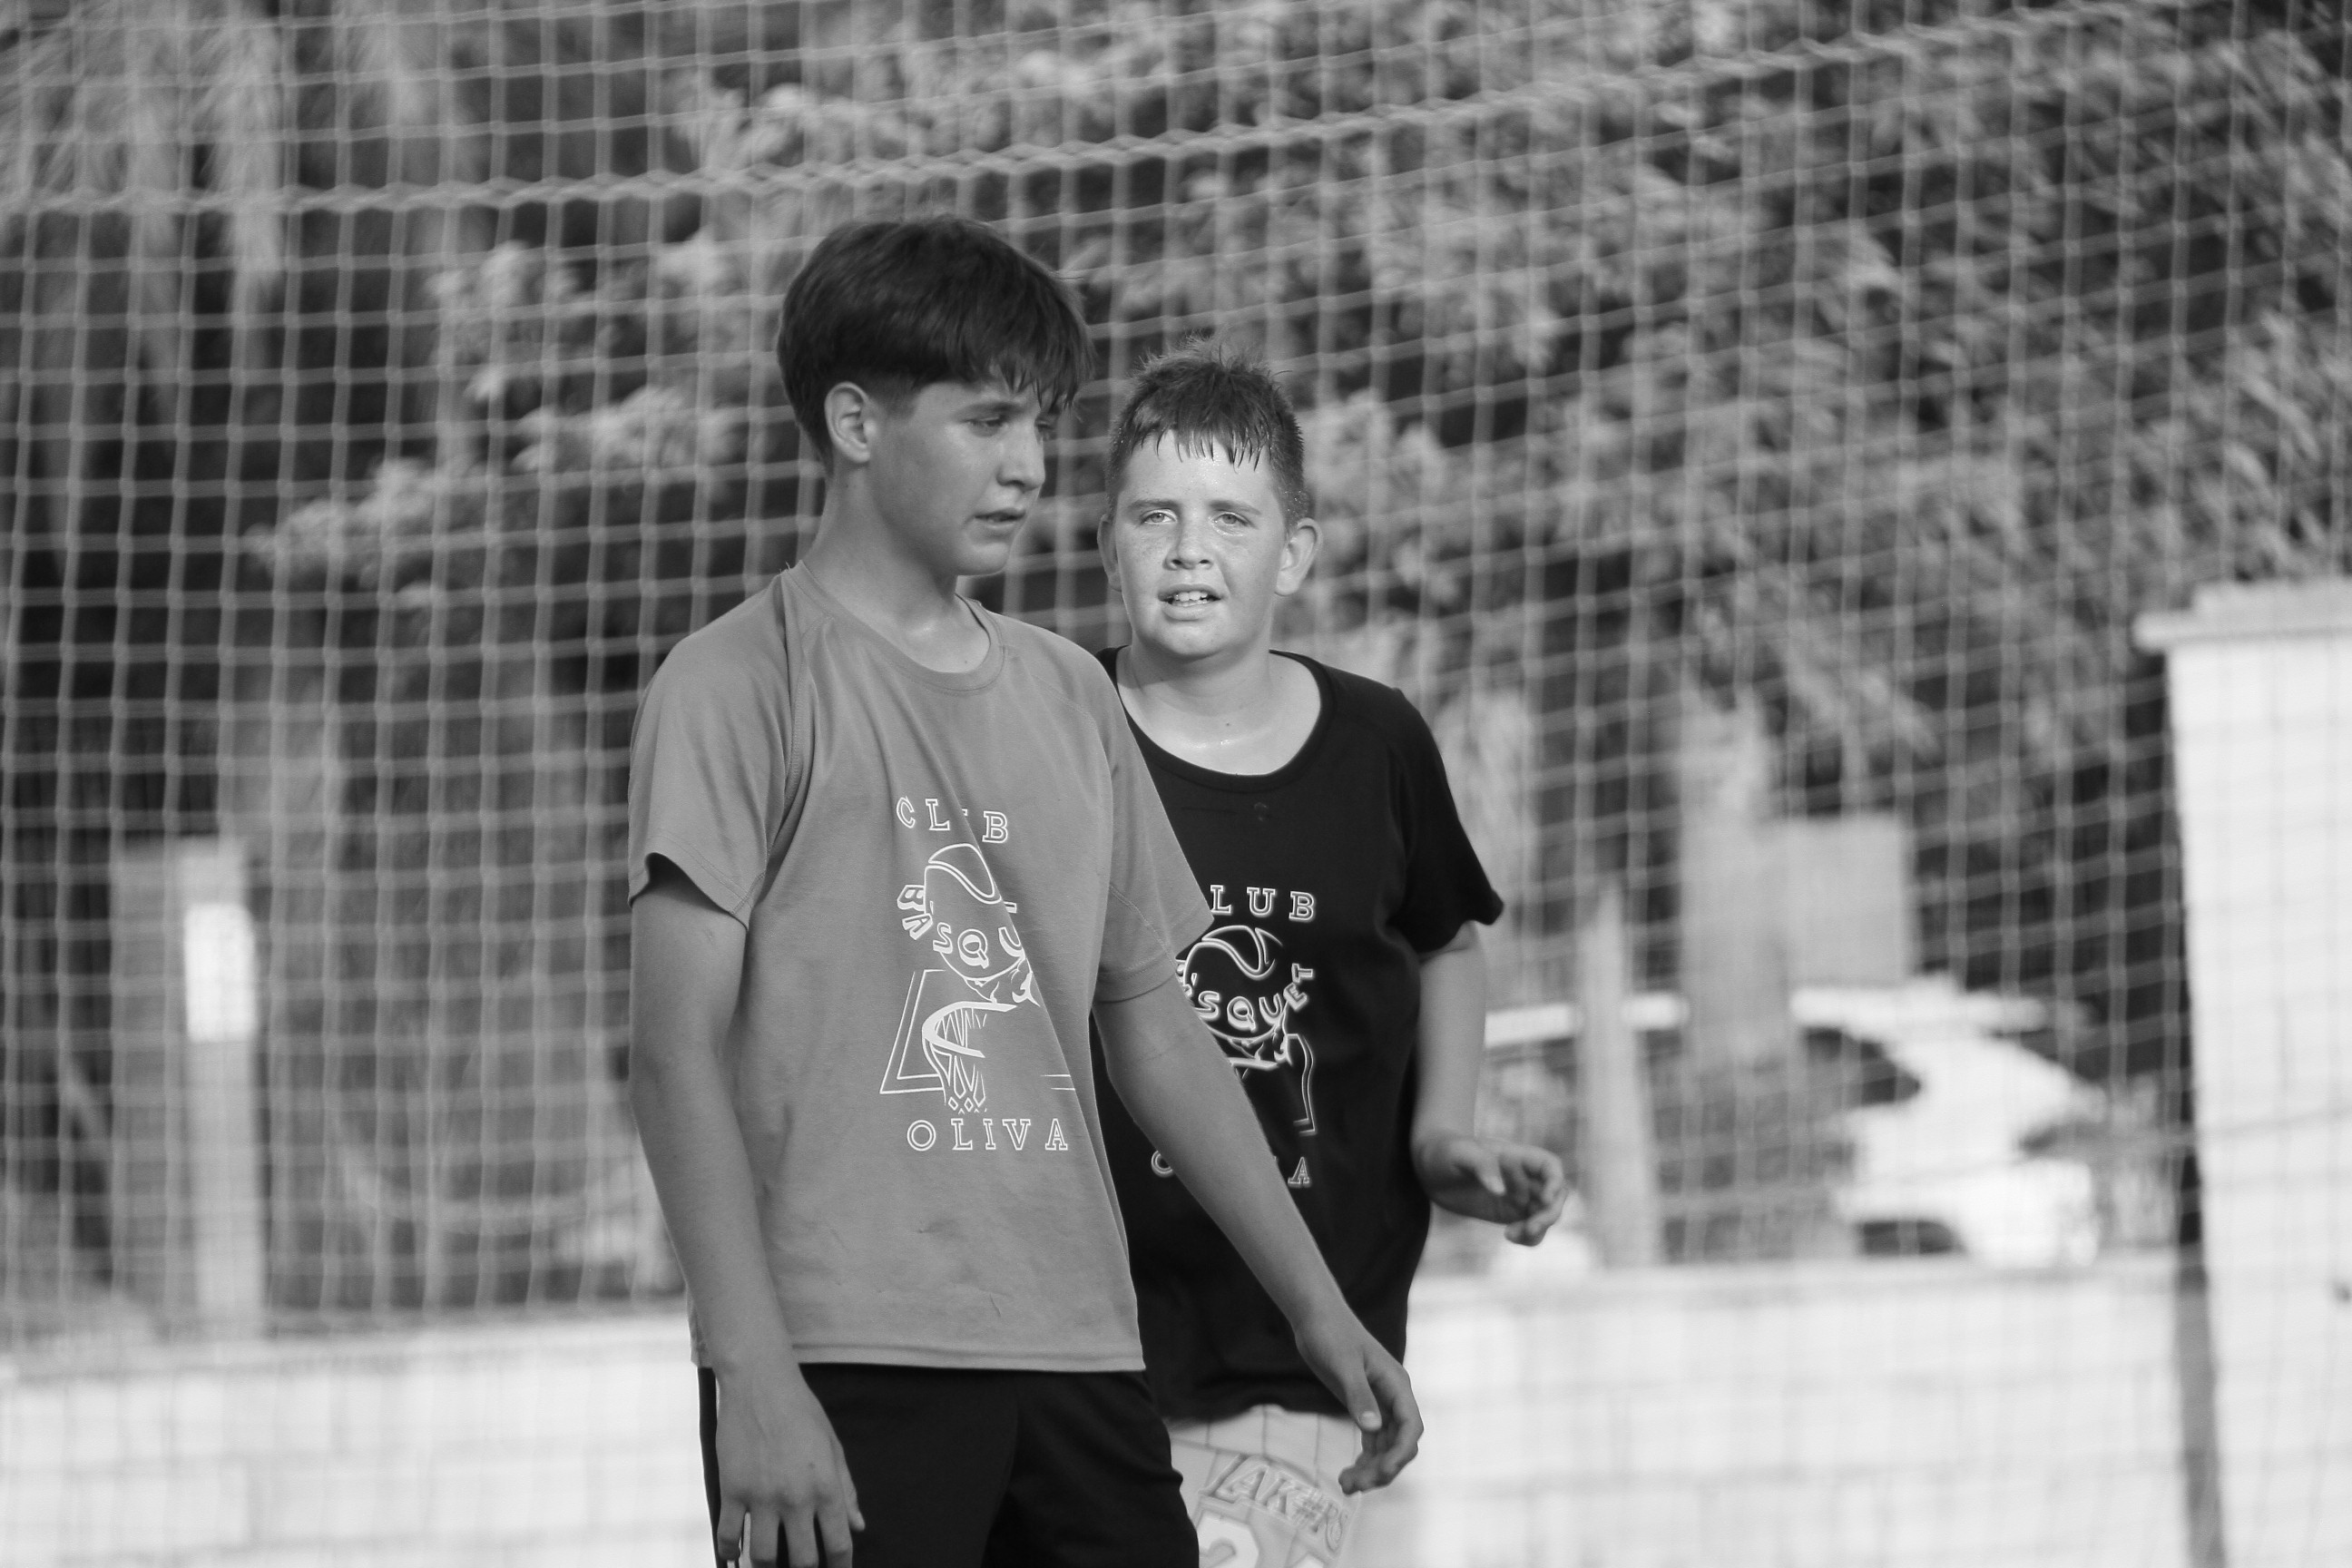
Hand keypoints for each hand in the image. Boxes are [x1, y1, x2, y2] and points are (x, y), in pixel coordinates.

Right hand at [712, 1362, 863, 1567]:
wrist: (761, 1384)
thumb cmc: (802, 1413)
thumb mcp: (833, 1448)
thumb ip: (846, 1490)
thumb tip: (858, 1526)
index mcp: (826, 1487)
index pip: (839, 1544)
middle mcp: (796, 1498)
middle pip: (802, 1560)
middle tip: (800, 1567)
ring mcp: (761, 1496)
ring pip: (762, 1557)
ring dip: (765, 1567)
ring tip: (767, 1565)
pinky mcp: (732, 1489)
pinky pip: (727, 1536)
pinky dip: (729, 1552)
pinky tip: (734, 1553)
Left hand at [1293, 1308, 1422, 1492]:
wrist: (1316, 1317)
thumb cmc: (1330, 1334)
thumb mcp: (1343, 1364)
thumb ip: (1358, 1396)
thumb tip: (1373, 1429)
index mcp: (1397, 1384)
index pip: (1410, 1427)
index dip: (1400, 1454)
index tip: (1382, 1473)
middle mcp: (1393, 1397)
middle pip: (1399, 1443)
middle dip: (1382, 1468)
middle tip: (1354, 1485)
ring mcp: (1380, 1403)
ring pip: (1386, 1446)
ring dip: (1371, 1468)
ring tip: (1346, 1485)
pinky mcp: (1364, 1406)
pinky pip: (1373, 1442)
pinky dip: (1364, 1460)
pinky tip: (1348, 1474)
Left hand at [1414, 1133, 1568, 1244]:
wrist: (1429, 1168)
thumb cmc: (1445, 1151)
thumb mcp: (1460, 1154)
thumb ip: (1482, 1167)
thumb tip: (1501, 1191)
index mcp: (1517, 1156)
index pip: (1550, 1166)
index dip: (1555, 1183)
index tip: (1545, 1199)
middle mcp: (1523, 1177)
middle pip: (1554, 1195)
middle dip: (1549, 1214)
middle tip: (1529, 1228)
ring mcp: (1518, 1197)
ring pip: (1545, 1215)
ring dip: (1538, 1229)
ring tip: (1512, 1234)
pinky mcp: (1508, 1214)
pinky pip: (1530, 1229)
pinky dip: (1528, 1237)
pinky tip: (1509, 1236)